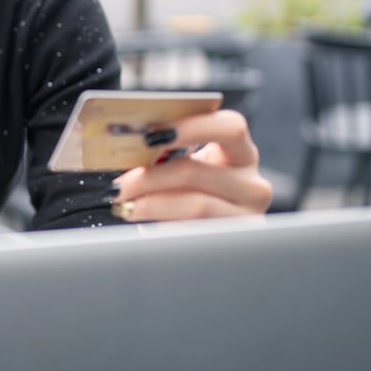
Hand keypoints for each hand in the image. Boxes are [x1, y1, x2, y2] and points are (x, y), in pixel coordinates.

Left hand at [109, 109, 271, 220]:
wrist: (211, 231)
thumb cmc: (193, 191)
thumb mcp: (188, 167)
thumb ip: (167, 152)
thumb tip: (126, 145)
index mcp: (242, 152)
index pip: (229, 127)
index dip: (191, 127)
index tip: (150, 135)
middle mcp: (251, 184)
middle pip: (195, 172)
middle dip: (149, 177)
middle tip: (119, 186)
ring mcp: (247, 216)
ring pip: (195, 206)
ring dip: (151, 205)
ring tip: (125, 206)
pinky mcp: (235, 244)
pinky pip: (193, 234)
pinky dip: (163, 228)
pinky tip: (144, 226)